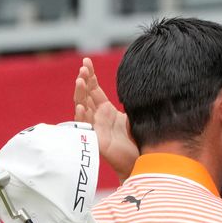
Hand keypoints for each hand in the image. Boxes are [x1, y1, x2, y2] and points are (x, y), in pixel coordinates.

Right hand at [74, 57, 138, 179]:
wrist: (142, 162)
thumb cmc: (139, 141)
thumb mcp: (135, 116)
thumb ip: (131, 103)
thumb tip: (136, 85)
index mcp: (107, 111)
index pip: (95, 90)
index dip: (90, 76)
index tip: (87, 61)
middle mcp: (99, 117)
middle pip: (86, 96)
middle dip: (84, 80)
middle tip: (83, 67)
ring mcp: (96, 128)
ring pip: (82, 108)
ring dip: (80, 94)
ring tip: (79, 81)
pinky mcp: (96, 140)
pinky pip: (86, 127)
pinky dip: (82, 116)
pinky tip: (81, 107)